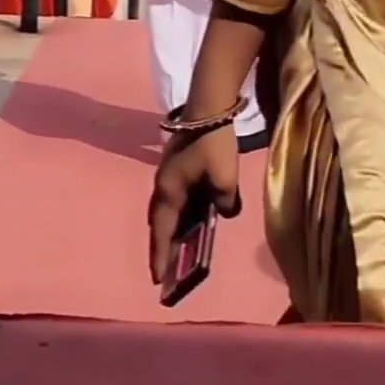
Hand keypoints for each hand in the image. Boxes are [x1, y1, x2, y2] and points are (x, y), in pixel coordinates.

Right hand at [148, 124, 239, 285]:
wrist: (209, 104)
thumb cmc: (214, 143)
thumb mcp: (224, 177)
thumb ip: (225, 202)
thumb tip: (226, 213)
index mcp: (168, 191)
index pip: (162, 232)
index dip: (161, 256)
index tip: (158, 280)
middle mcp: (163, 186)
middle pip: (160, 224)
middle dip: (162, 248)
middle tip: (166, 273)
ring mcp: (168, 175)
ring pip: (167, 212)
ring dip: (171, 231)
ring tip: (178, 252)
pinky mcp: (177, 167)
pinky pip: (176, 200)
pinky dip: (181, 215)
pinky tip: (193, 220)